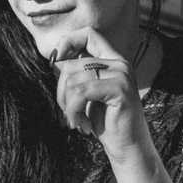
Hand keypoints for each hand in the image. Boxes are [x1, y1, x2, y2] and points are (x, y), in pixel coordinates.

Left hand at [52, 27, 153, 163]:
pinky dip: (74, 110)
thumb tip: (55, 60)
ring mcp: (122, 74)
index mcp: (114, 60)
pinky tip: (82, 125)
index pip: (88, 34)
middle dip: (61, 91)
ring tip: (77, 120)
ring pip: (73, 80)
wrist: (127, 148)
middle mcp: (120, 63)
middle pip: (72, 64)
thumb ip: (76, 74)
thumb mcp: (87, 94)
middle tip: (69, 112)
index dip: (68, 42)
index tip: (57, 62)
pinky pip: (80, 92)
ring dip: (68, 106)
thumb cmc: (105, 122)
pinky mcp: (120, 89)